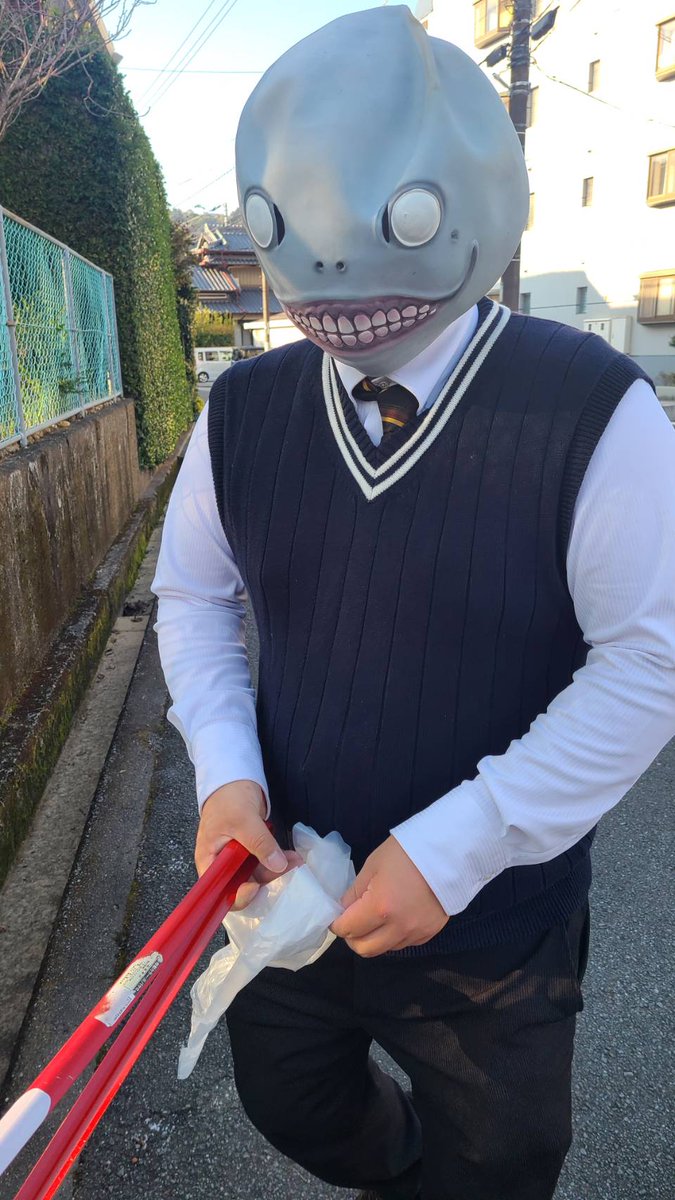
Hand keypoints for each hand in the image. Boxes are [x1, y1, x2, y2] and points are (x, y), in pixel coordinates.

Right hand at [194, 780, 299, 909]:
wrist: (235, 778)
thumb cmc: (228, 798)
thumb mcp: (243, 820)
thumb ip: (259, 843)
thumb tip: (277, 865)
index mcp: (209, 860)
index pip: (220, 890)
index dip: (237, 895)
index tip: (256, 886)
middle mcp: (222, 864)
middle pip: (242, 885)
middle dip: (265, 880)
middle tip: (287, 868)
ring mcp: (237, 858)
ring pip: (257, 874)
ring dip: (276, 869)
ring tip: (295, 860)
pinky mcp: (251, 850)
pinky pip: (265, 861)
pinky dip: (278, 859)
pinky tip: (291, 856)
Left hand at [331, 836, 448, 955]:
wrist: (448, 851)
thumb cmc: (406, 853)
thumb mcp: (373, 866)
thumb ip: (355, 893)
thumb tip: (344, 910)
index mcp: (380, 907)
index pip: (348, 929)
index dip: (337, 924)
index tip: (336, 916)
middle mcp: (398, 927)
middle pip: (365, 949)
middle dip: (353, 937)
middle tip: (353, 920)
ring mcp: (416, 932)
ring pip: (384, 949)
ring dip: (374, 938)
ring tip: (376, 918)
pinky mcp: (429, 933)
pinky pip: (403, 944)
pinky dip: (393, 936)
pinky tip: (396, 917)